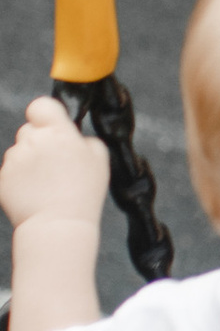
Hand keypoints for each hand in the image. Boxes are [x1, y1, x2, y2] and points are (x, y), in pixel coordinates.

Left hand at [0, 96, 110, 233]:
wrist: (58, 225)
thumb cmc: (83, 193)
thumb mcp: (99, 158)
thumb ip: (84, 138)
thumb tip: (73, 135)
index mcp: (57, 133)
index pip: (41, 105)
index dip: (46, 114)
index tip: (52, 126)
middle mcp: (32, 141)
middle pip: (29, 130)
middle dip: (38, 141)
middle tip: (53, 163)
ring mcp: (14, 160)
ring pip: (19, 151)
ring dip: (29, 161)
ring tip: (45, 183)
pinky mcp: (2, 178)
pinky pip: (10, 171)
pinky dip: (19, 179)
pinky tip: (34, 192)